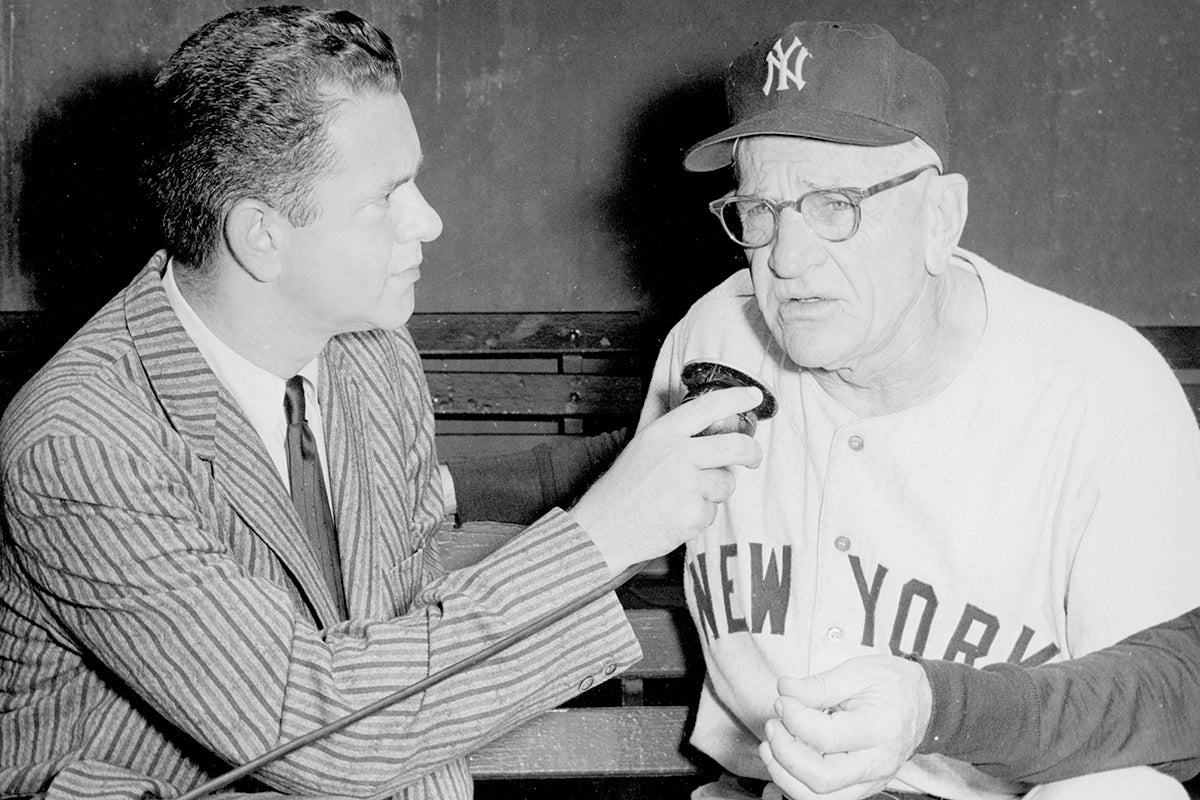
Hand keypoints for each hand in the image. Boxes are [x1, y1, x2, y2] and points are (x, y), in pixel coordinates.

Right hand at [570, 386, 762, 575]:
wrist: (604, 528)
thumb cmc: (622, 491)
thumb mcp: (642, 448)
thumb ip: (674, 435)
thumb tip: (706, 424)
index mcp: (663, 434)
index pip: (708, 407)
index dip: (736, 398)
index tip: (753, 397)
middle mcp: (677, 454)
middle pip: (735, 446)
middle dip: (751, 452)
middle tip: (753, 457)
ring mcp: (687, 484)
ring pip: (726, 484)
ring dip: (713, 493)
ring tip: (682, 497)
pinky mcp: (693, 512)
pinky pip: (713, 511)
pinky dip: (700, 516)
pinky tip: (676, 515)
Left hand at [758, 655, 932, 798]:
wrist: (922, 703)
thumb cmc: (891, 684)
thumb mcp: (857, 671)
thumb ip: (819, 684)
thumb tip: (785, 690)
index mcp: (882, 728)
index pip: (828, 737)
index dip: (795, 719)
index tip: (783, 700)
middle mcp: (878, 763)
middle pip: (821, 778)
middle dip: (785, 752)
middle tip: (774, 723)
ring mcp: (870, 781)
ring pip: (818, 798)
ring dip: (784, 773)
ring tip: (771, 743)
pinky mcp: (860, 787)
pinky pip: (822, 799)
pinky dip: (794, 783)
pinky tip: (783, 758)